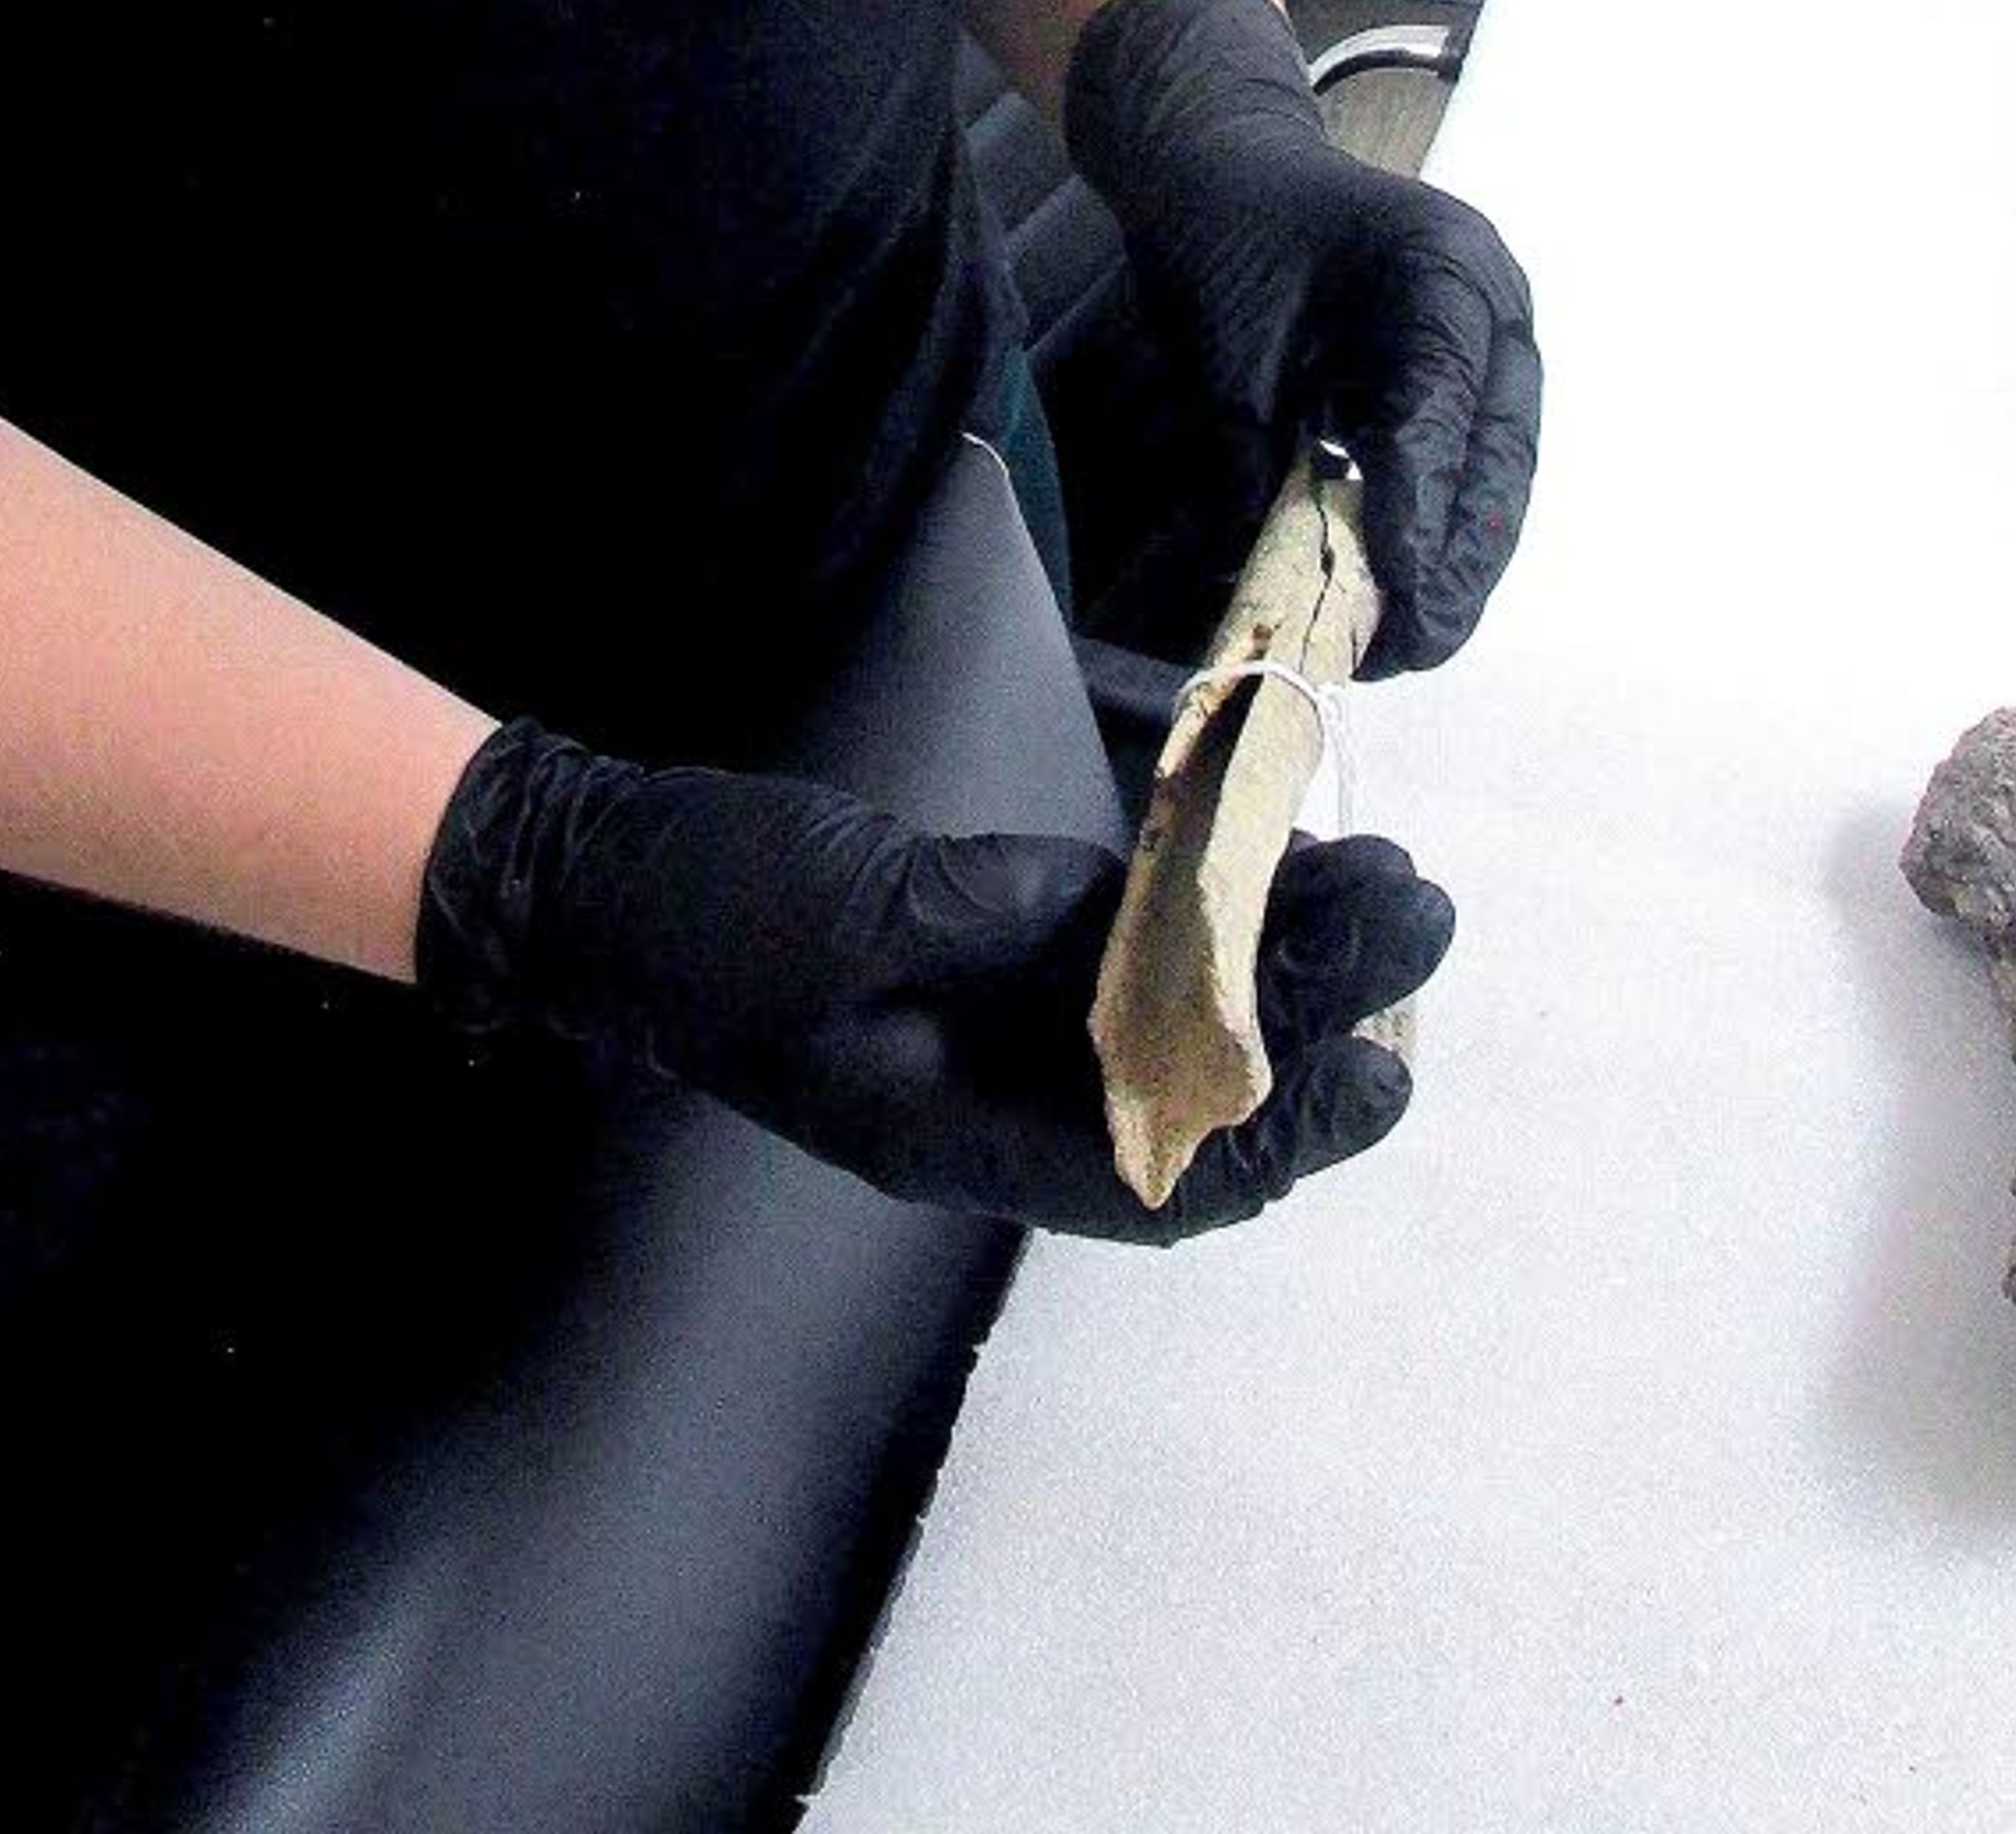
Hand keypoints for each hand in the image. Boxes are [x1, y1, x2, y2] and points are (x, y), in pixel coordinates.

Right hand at [414, 715, 1455, 1242]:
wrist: (597, 878)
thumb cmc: (702, 916)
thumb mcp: (852, 914)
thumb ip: (995, 918)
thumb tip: (1136, 912)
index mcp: (954, 1130)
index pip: (1159, 1167)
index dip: (1280, 1124)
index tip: (1381, 1067)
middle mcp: (992, 1091)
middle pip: (1191, 1080)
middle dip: (1313, 1010)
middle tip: (1418, 918)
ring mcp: (987, 1019)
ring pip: (1172, 1008)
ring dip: (1277, 948)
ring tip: (1384, 877)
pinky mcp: (982, 943)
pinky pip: (1117, 941)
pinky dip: (1196, 900)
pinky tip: (1264, 848)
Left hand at [1060, 0, 1539, 676]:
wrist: (1224, 159)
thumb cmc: (1221, 239)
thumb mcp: (1225, 358)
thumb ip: (1260, 468)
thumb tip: (1278, 588)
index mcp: (1437, 273)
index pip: (1439, 425)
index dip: (1420, 529)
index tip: (1397, 616)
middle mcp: (1493, 297)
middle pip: (1497, 462)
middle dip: (1455, 569)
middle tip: (1404, 652)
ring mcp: (1499, 325)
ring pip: (1503, 471)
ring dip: (1461, 557)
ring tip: (1407, 636)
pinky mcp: (1484, 355)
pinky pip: (1484, 452)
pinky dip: (1452, 516)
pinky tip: (1412, 578)